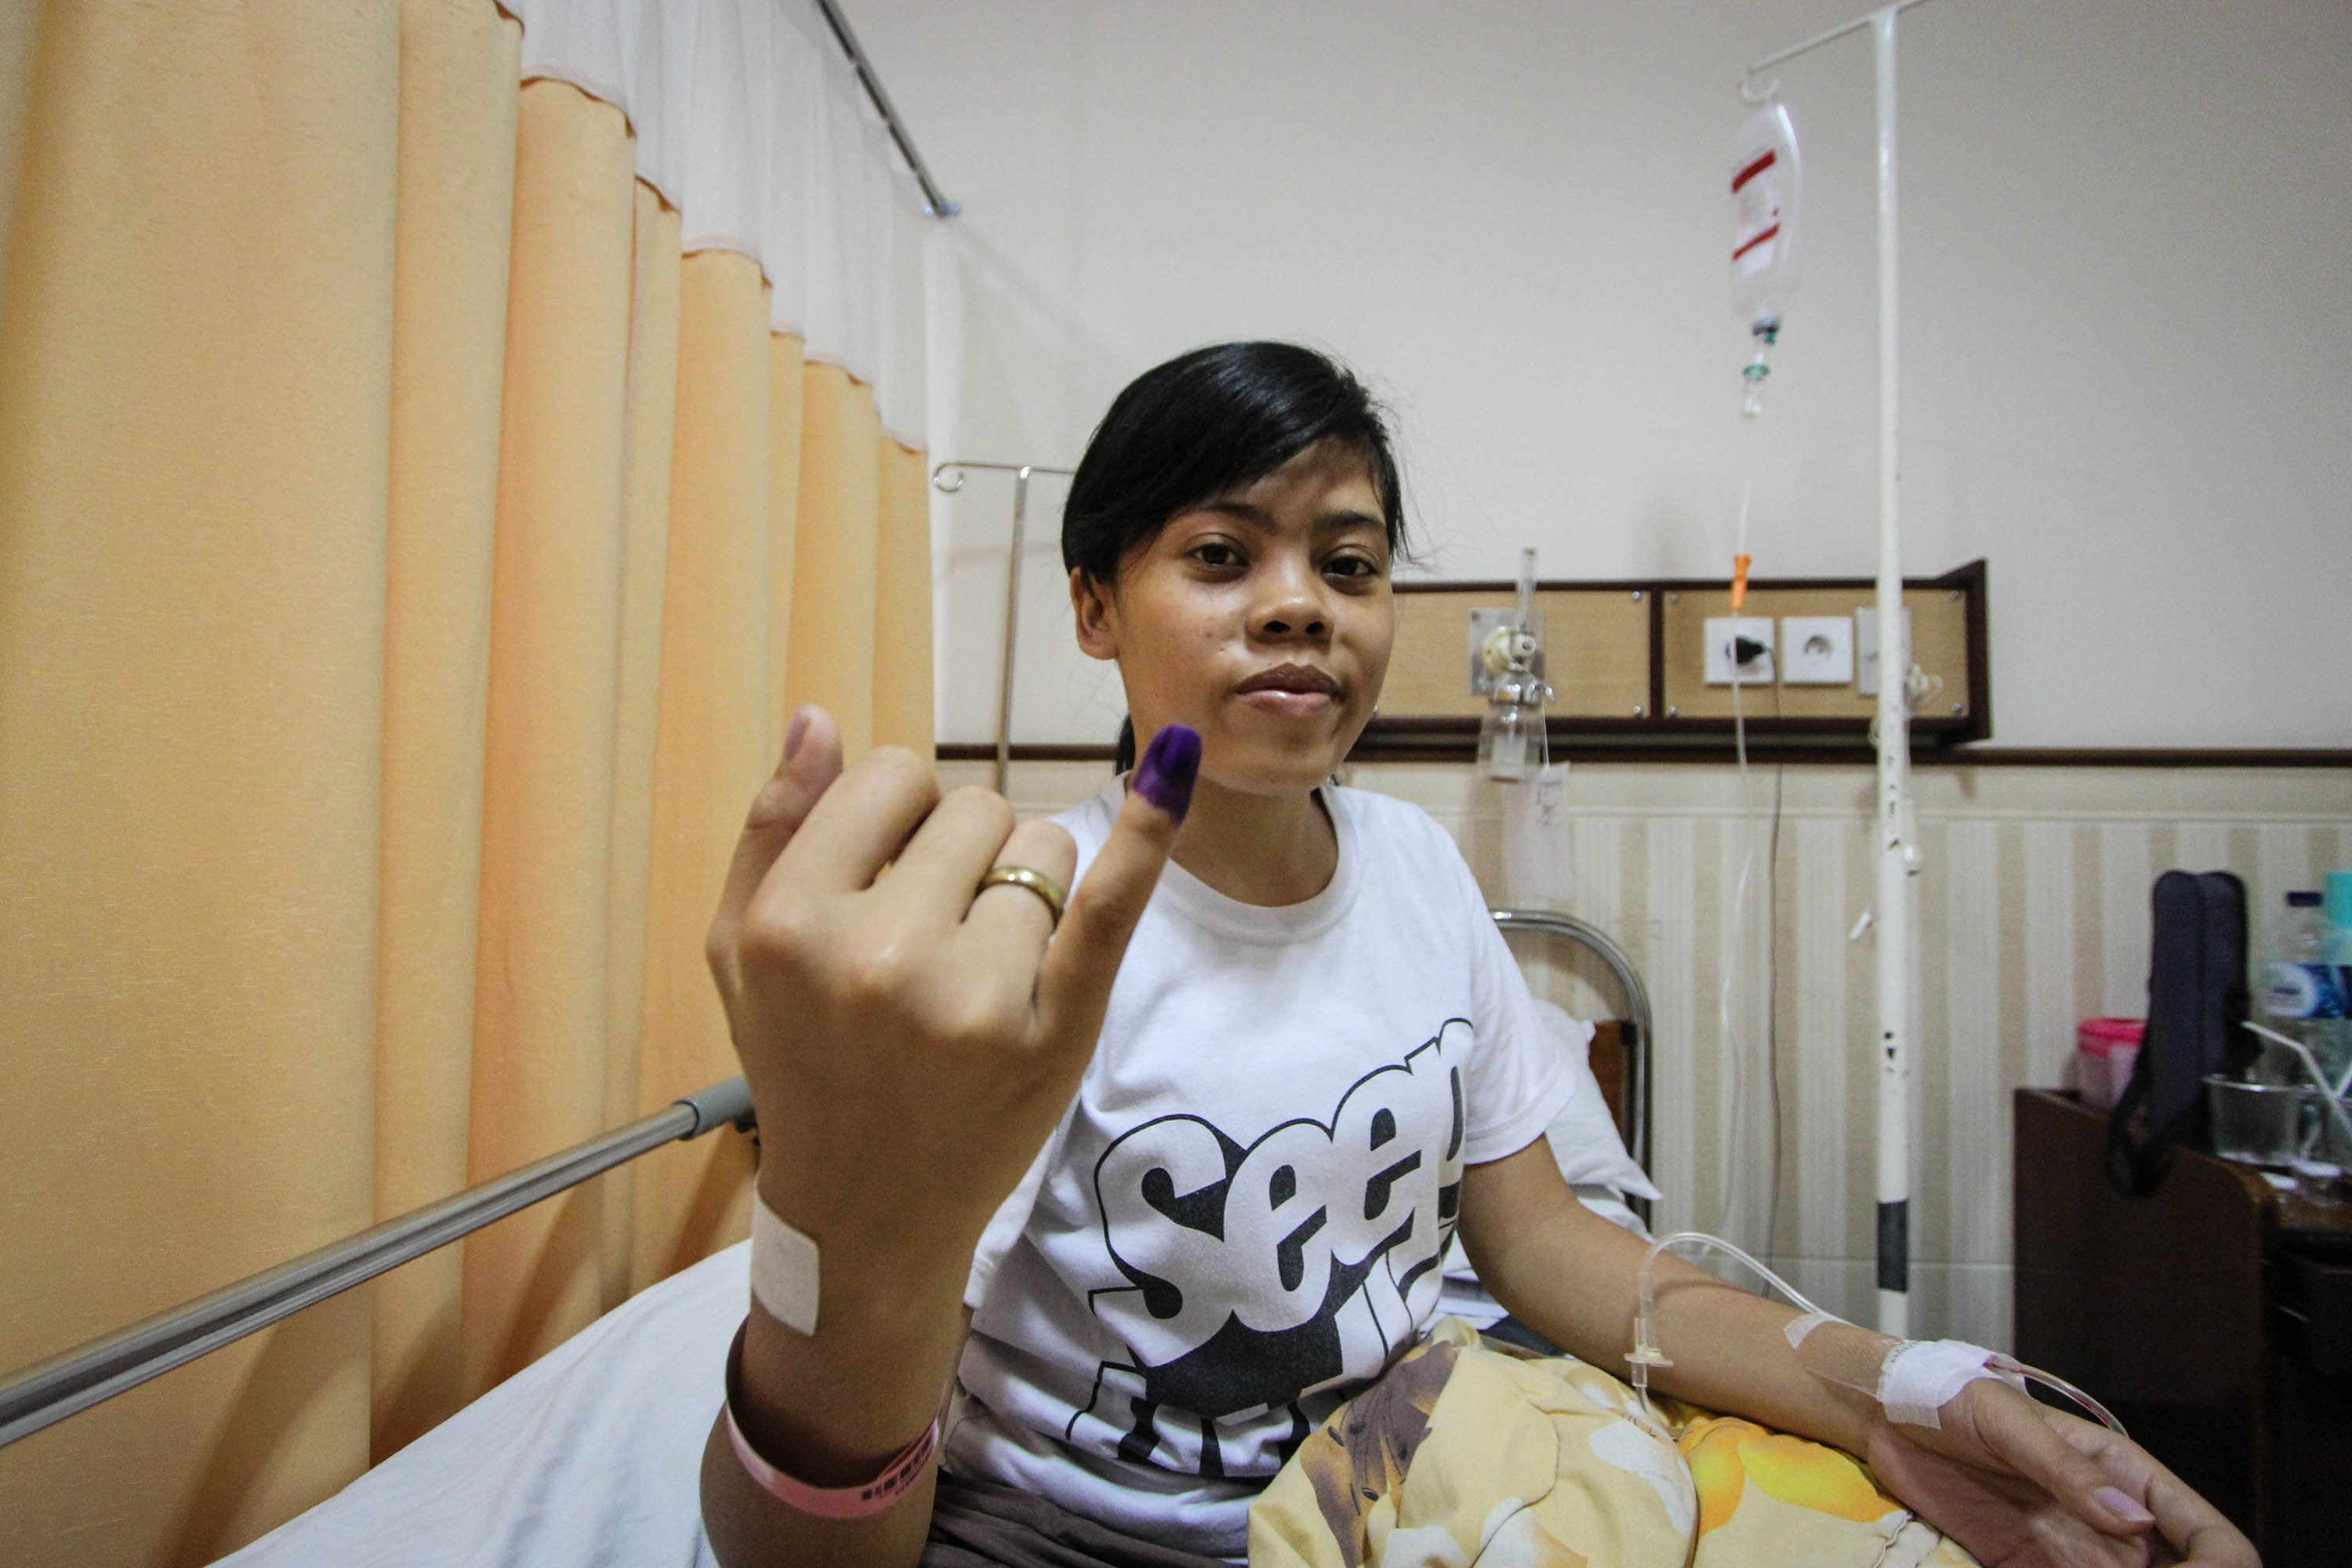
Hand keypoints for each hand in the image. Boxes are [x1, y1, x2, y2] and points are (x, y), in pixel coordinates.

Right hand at [704, 707, 1196, 1307]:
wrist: (864, 1214)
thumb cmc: (804, 1064)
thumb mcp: (741, 951)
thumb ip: (774, 828)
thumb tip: (822, 717)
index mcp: (788, 923)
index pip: (891, 776)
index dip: (899, 814)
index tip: (890, 875)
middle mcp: (875, 957)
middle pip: (975, 807)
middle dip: (964, 853)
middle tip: (933, 940)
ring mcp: (969, 998)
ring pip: (1041, 849)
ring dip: (1023, 889)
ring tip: (977, 971)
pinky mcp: (1053, 1030)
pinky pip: (1108, 905)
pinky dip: (1148, 831)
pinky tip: (1177, 764)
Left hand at [1862, 1380, 2257, 1566]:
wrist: (1888, 1414)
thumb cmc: (1954, 1398)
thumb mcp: (2011, 1426)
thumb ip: (2070, 1472)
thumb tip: (2134, 1521)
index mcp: (2125, 1474)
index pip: (2206, 1533)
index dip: (2220, 1566)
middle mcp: (2112, 1520)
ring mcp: (2076, 1548)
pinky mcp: (2029, 1566)